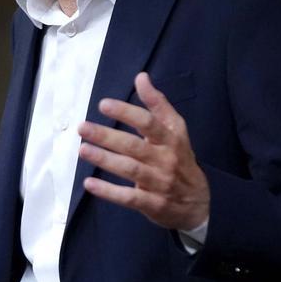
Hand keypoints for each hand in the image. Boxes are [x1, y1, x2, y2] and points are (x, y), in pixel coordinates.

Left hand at [77, 72, 209, 230]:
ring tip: (83, 149)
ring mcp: (159, 182)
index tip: (103, 105)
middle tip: (82, 128)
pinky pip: (129, 197)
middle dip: (107, 136)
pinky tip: (90, 183)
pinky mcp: (152, 204)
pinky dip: (109, 191)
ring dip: (105, 159)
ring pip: (130, 169)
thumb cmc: (180, 159)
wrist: (198, 203)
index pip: (148, 123)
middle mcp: (166, 159)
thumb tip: (141, 77)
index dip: (126, 112)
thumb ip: (158, 104)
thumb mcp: (176, 130)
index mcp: (171, 139)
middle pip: (134, 146)